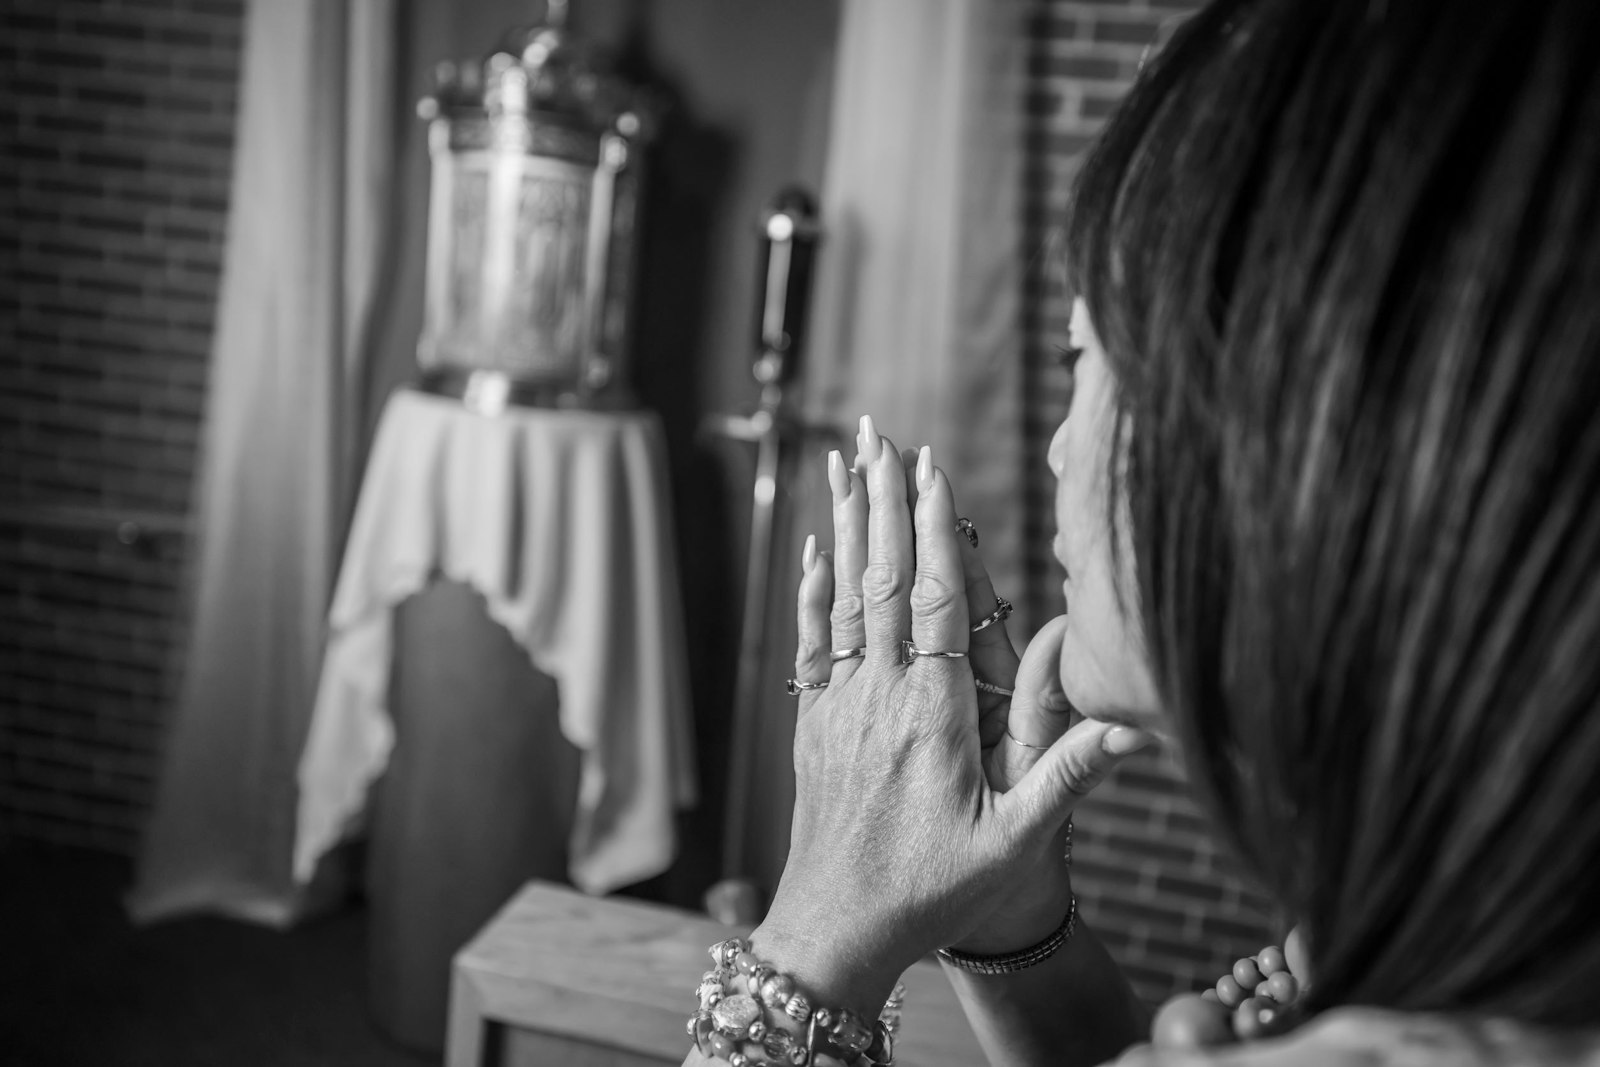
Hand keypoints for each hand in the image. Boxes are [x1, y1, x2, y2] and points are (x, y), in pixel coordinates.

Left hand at [753, 417, 1151, 1017]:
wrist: (836, 932)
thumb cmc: (934, 894)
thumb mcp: (1017, 842)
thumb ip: (1071, 775)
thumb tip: (1137, 725)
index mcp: (930, 715)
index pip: (935, 601)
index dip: (935, 529)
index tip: (931, 465)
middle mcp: (877, 698)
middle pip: (882, 579)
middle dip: (884, 500)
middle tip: (877, 431)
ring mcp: (839, 708)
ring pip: (843, 598)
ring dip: (847, 526)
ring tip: (846, 463)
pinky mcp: (814, 726)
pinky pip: (813, 641)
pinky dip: (813, 589)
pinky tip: (815, 548)